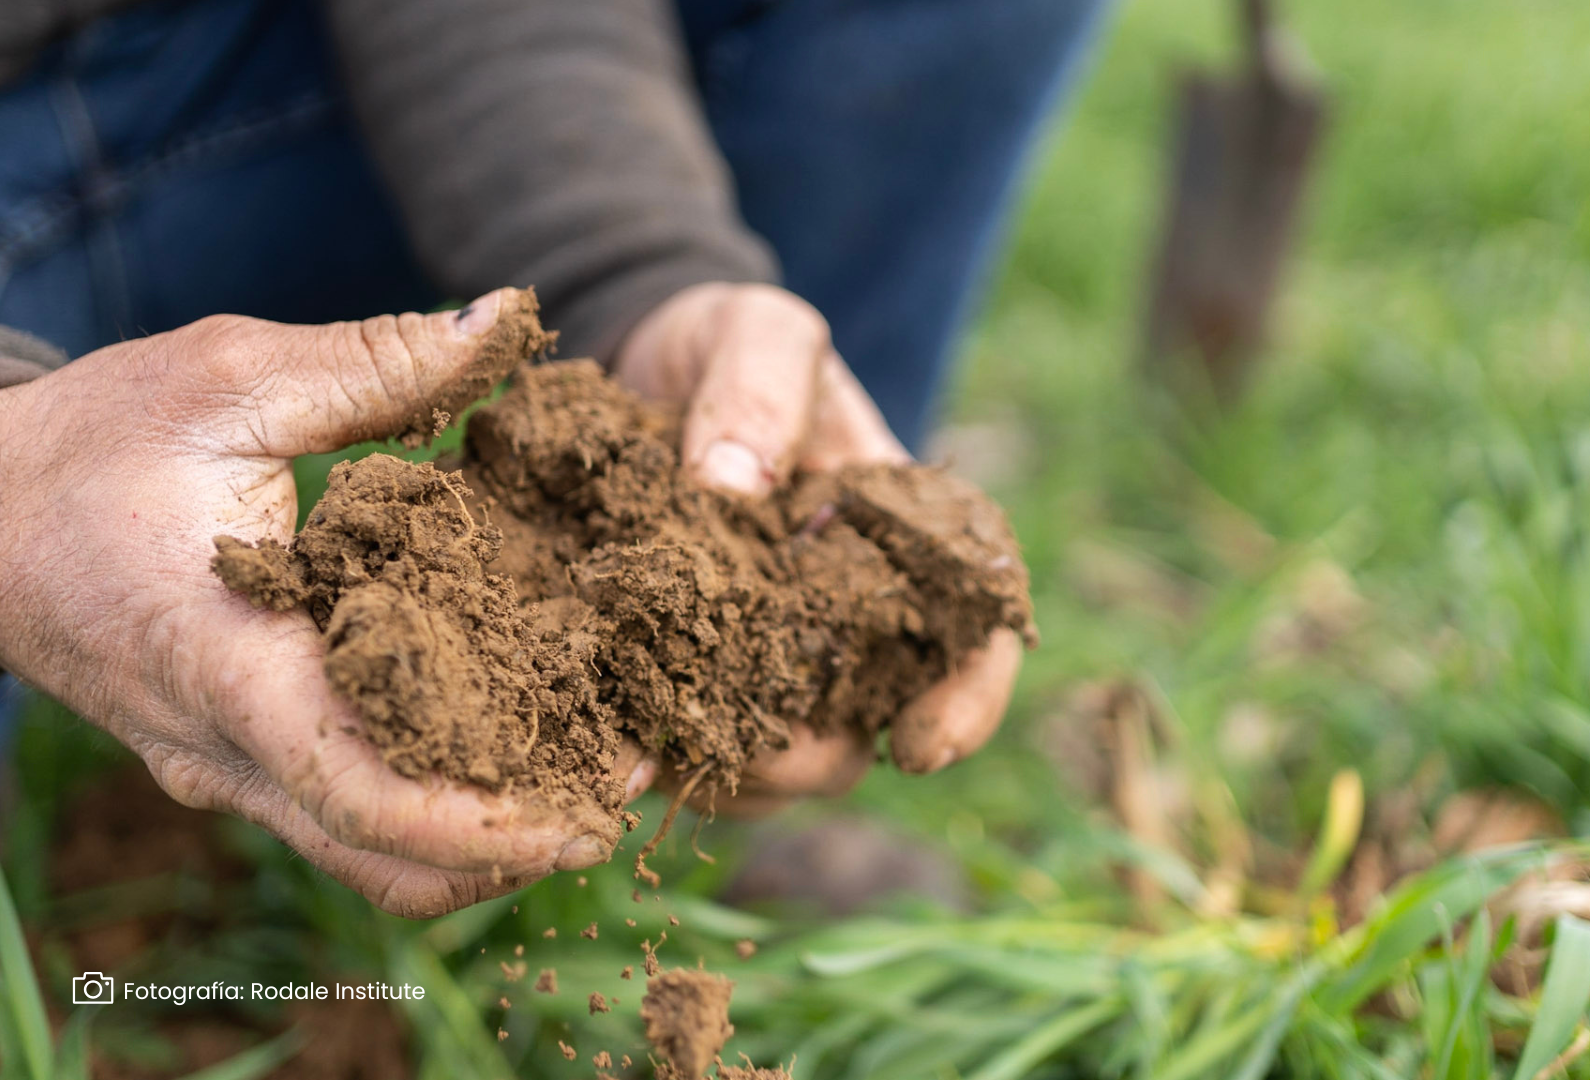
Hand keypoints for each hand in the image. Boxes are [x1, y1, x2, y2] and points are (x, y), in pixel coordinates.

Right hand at [0, 290, 655, 917]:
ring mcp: (222, 769)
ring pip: (367, 857)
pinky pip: (343, 820)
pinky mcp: (233, 761)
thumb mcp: (227, 378)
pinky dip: (435, 810)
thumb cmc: (87, 441)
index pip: (360, 789)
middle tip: (630, 787)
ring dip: (482, 841)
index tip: (591, 810)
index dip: (485, 822)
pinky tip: (510, 746)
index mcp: (225, 660)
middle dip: (517, 843)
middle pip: (385, 855)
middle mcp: (224, 747)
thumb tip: (508, 319)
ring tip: (591, 777)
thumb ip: (376, 360)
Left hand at [614, 282, 1022, 813]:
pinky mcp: (690, 670)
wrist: (635, 360)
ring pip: (781, 760)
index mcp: (900, 538)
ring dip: (737, 772)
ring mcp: (770, 651)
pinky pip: (694, 745)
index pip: (976, 634)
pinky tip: (614, 742)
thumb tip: (734, 486)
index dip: (968, 702)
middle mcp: (847, 613)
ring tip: (665, 751)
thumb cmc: (723, 341)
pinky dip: (662, 755)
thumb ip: (759, 386)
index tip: (922, 748)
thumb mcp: (755, 329)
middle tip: (755, 754)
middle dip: (820, 757)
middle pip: (868, 724)